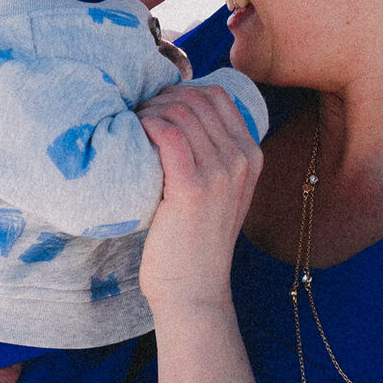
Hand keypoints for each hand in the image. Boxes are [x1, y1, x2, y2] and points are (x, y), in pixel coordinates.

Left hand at [134, 82, 263, 319]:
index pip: (216, 96)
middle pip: (195, 100)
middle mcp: (241, 160)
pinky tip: (133, 139)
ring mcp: (221, 174)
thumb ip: (210, 155)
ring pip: (180, 113)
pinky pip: (169, 136)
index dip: (180, 92)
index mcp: (251, 155)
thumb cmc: (193, 241)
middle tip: (135, 119)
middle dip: (159, 100)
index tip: (155, 109)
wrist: (194, 290)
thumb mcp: (217, 192)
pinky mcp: (193, 189)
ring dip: (148, 113)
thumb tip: (172, 113)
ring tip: (131, 130)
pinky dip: (147, 128)